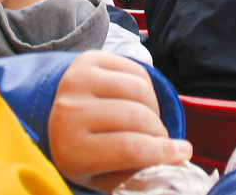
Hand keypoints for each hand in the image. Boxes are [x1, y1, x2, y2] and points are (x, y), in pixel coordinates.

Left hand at [48, 51, 191, 191]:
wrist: (53, 116)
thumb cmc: (84, 153)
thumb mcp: (104, 177)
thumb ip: (138, 173)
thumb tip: (179, 157)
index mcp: (72, 149)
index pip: (130, 148)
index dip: (163, 151)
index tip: (182, 153)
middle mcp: (70, 112)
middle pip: (137, 117)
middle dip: (159, 131)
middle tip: (160, 139)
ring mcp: (77, 80)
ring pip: (140, 90)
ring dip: (154, 108)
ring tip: (147, 120)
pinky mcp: (88, 60)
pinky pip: (135, 70)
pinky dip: (147, 88)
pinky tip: (138, 101)